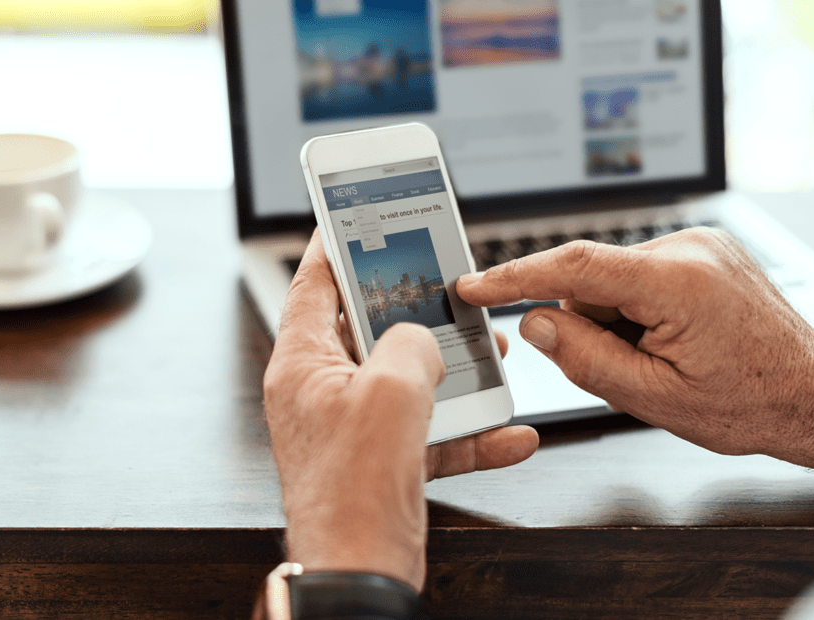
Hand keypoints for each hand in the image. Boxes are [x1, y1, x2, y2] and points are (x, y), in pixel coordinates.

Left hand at [263, 230, 537, 591]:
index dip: (334, 246)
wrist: (360, 572)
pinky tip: (510, 433)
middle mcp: (323, 391)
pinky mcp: (382, 459)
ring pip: (407, 378)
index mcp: (303, 364)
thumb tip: (423, 341)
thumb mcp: (390, 392)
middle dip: (416, 311)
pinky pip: (430, 431)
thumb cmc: (352, 491)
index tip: (354, 220)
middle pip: (369, 329)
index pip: (313, 285)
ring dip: (453, 370)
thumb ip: (411, 346)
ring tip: (493, 357)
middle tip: (447, 290)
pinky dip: (469, 431)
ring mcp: (353, 427)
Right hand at [457, 228, 813, 481]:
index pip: (575, 266)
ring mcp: (695, 244)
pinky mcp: (697, 249)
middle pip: (590, 279)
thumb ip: (585, 359)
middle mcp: (687, 249)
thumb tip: (534, 323)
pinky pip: (634, 275)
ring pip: (610, 280)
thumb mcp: (654, 398)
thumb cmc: (748, 400)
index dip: (515, 276)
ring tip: (663, 356)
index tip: (474, 285)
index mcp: (678, 283)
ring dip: (614, 319)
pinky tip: (668, 338)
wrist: (809, 389)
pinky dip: (633, 309)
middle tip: (629, 366)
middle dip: (588, 324)